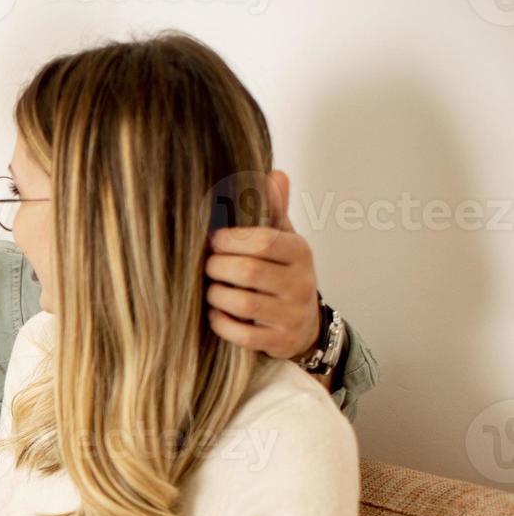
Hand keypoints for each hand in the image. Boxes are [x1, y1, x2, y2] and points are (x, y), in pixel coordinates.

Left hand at [205, 170, 321, 359]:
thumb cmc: (284, 274)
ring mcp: (291, 315)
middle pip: (248, 272)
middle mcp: (300, 283)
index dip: (230, 240)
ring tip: (212, 290)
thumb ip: (274, 211)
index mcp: (299, 252)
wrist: (306, 323)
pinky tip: (216, 314)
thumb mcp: (284, 241)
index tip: (214, 241)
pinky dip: (221, 323)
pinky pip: (242, 334)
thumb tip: (275, 174)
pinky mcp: (279, 341)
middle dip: (218, 268)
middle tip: (208, 267)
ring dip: (217, 296)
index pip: (262, 241)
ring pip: (242, 304)